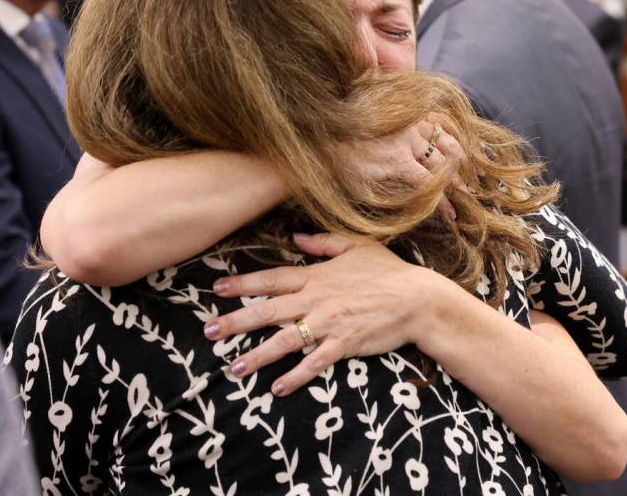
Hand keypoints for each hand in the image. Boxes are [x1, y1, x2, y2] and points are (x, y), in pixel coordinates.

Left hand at [203, 232, 440, 395]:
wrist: (418, 298)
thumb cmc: (388, 271)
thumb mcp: (356, 246)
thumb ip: (323, 243)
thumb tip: (297, 238)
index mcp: (316, 276)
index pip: (271, 279)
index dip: (243, 284)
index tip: (217, 289)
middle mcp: (316, 299)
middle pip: (268, 310)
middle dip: (236, 322)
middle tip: (209, 332)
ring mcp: (329, 323)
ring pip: (285, 339)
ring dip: (257, 355)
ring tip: (233, 368)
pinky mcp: (344, 344)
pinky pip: (315, 362)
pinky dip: (296, 376)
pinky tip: (277, 388)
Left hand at [336, 115, 467, 218]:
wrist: (325, 126)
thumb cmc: (339, 163)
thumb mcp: (360, 188)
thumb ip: (390, 196)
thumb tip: (414, 205)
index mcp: (399, 163)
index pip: (431, 186)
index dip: (445, 202)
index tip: (453, 214)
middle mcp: (410, 142)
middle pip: (445, 164)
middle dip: (459, 183)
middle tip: (469, 197)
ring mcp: (411, 124)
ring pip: (446, 140)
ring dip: (462, 158)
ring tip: (471, 174)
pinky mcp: (408, 111)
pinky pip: (438, 119)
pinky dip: (454, 133)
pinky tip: (461, 144)